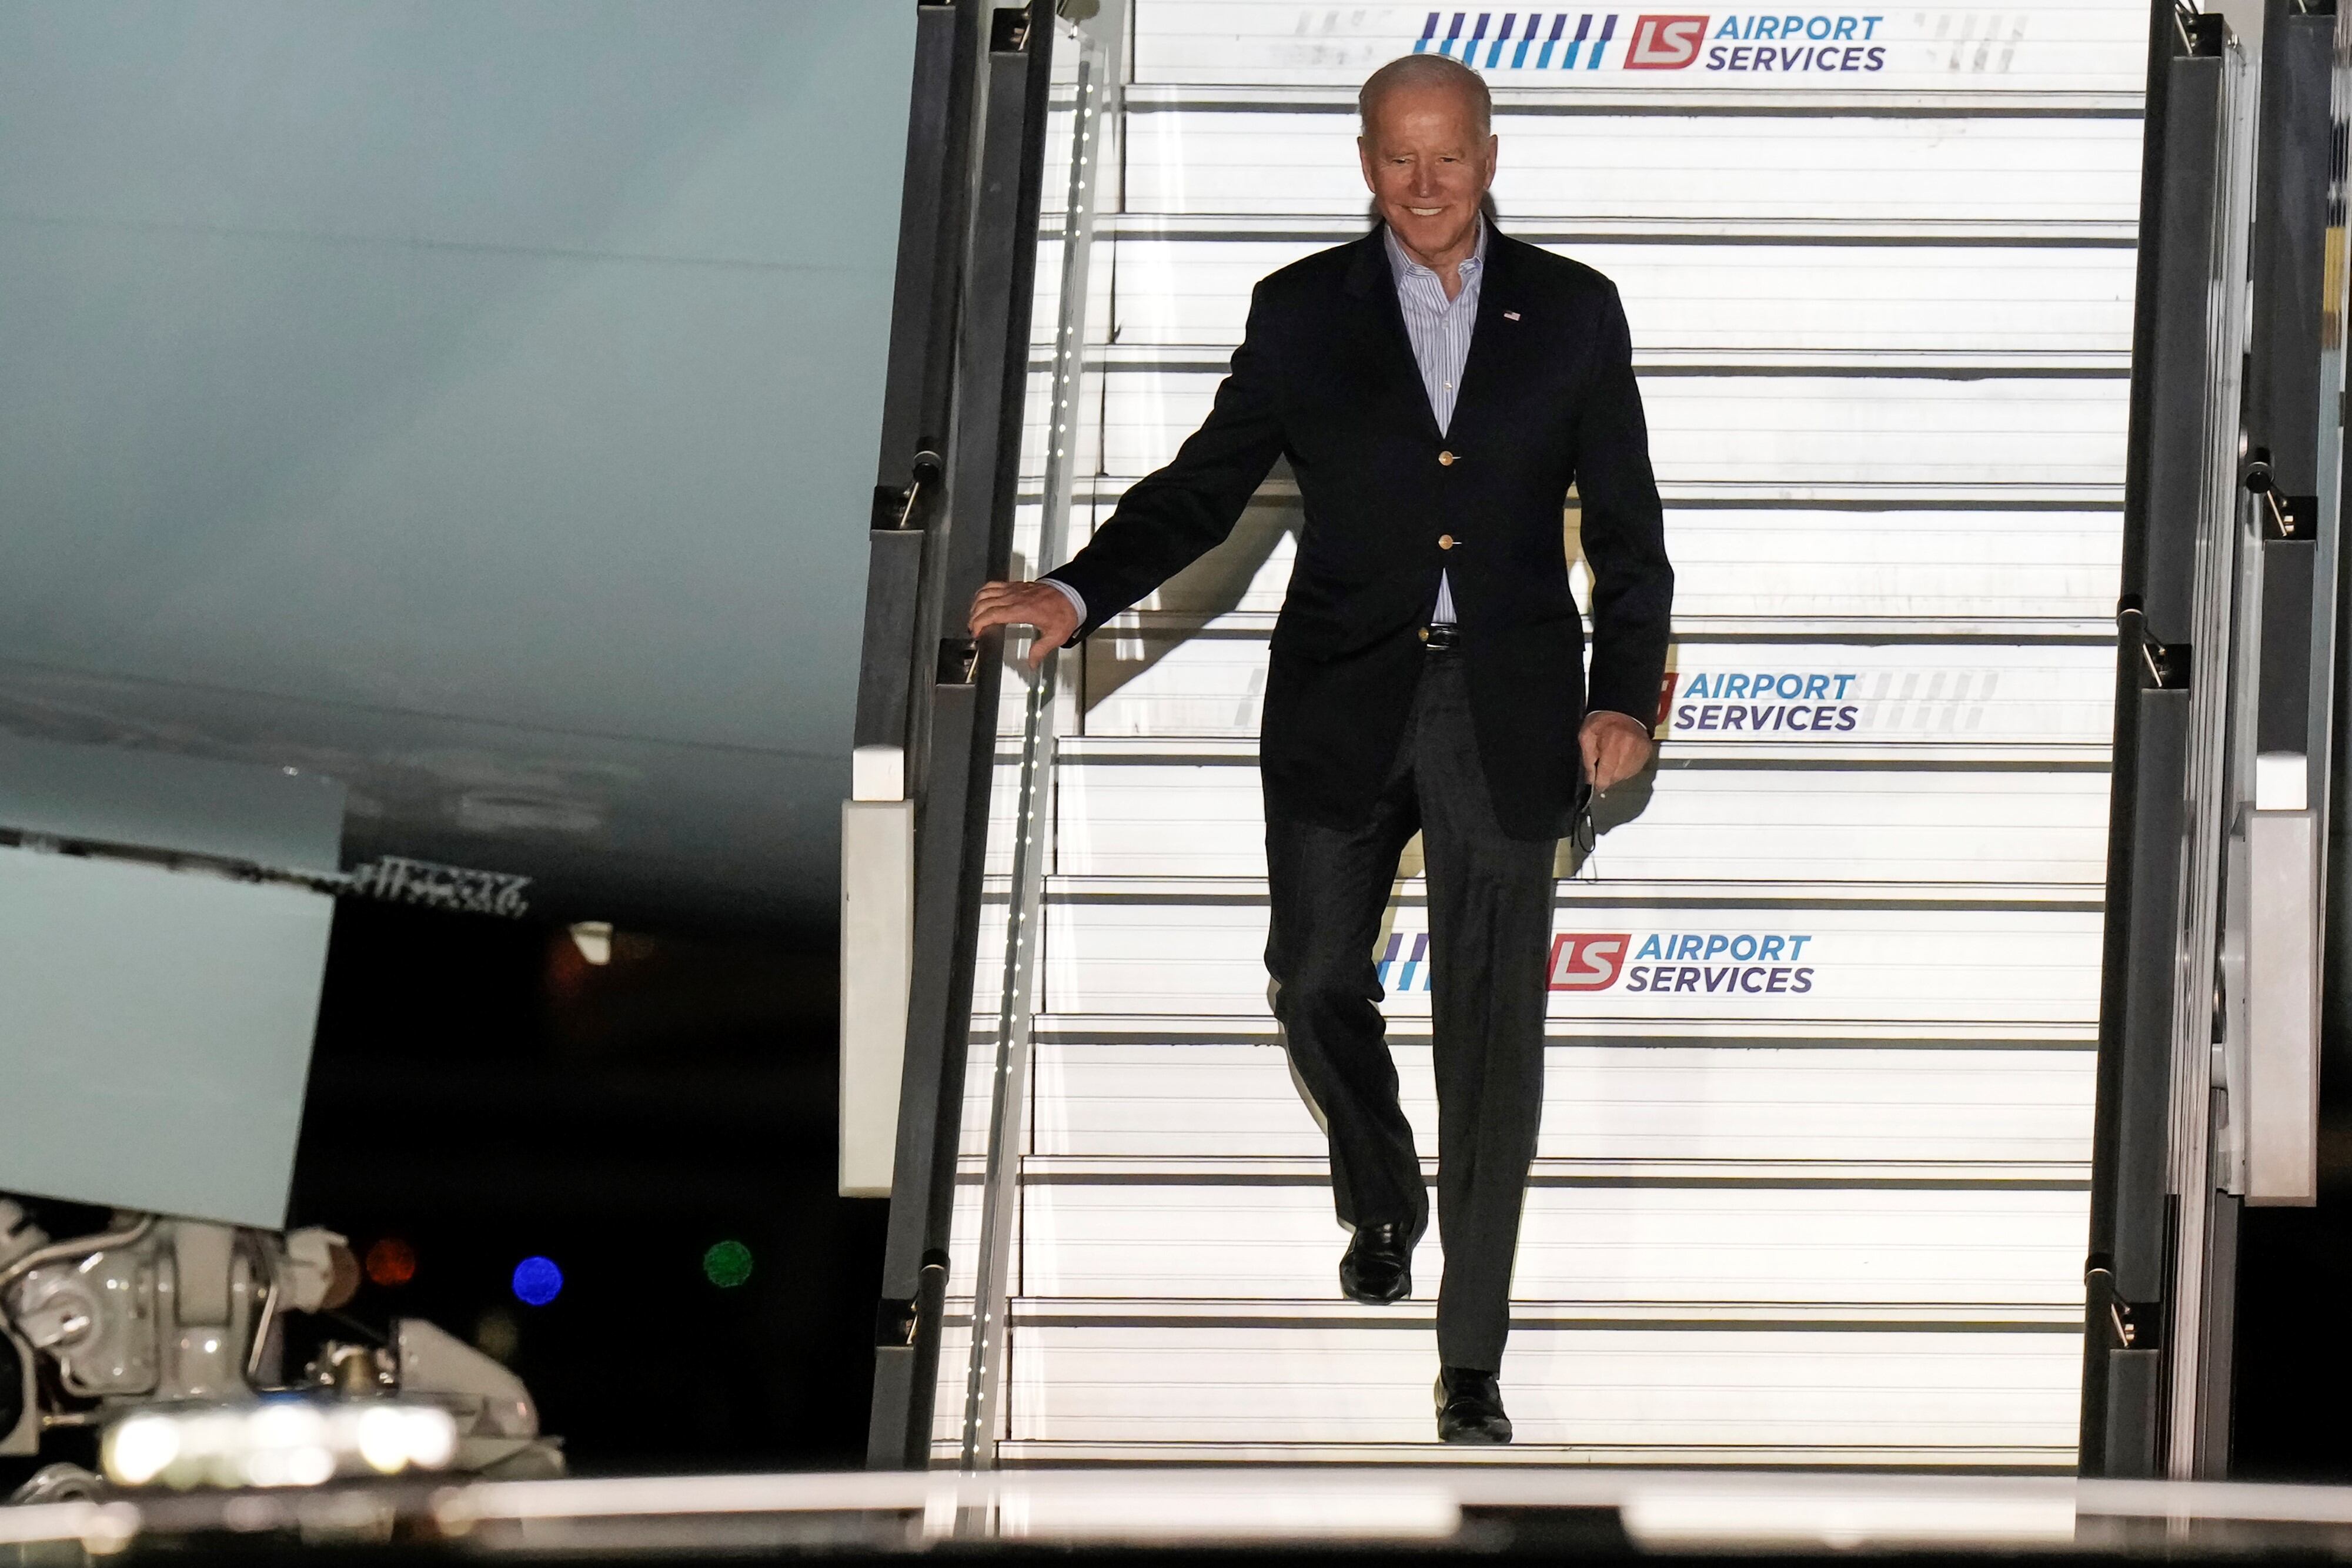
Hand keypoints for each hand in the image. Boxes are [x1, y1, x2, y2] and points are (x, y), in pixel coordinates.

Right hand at [968, 580, 1082, 670]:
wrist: (1072, 594)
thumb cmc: (1065, 612)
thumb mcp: (1056, 635)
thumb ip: (1041, 650)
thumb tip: (1032, 664)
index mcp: (1022, 610)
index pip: (993, 614)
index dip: (980, 622)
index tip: (976, 633)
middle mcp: (1015, 597)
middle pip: (985, 603)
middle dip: (974, 616)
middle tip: (973, 629)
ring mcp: (1014, 590)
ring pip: (986, 592)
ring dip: (976, 604)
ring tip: (973, 616)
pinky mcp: (1016, 585)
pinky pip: (994, 585)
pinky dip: (984, 592)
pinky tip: (982, 600)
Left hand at [1580, 709, 1653, 794]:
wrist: (1623, 709)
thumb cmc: (1603, 720)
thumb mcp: (1587, 735)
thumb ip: (1587, 759)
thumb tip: (1590, 778)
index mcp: (1612, 743)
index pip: (1606, 774)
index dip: (1599, 783)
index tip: (1596, 785)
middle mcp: (1629, 748)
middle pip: (1616, 777)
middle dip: (1606, 776)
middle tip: (1601, 765)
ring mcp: (1640, 751)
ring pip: (1625, 775)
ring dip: (1616, 773)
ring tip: (1611, 758)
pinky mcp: (1646, 752)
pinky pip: (1634, 769)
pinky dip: (1626, 768)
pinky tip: (1620, 757)